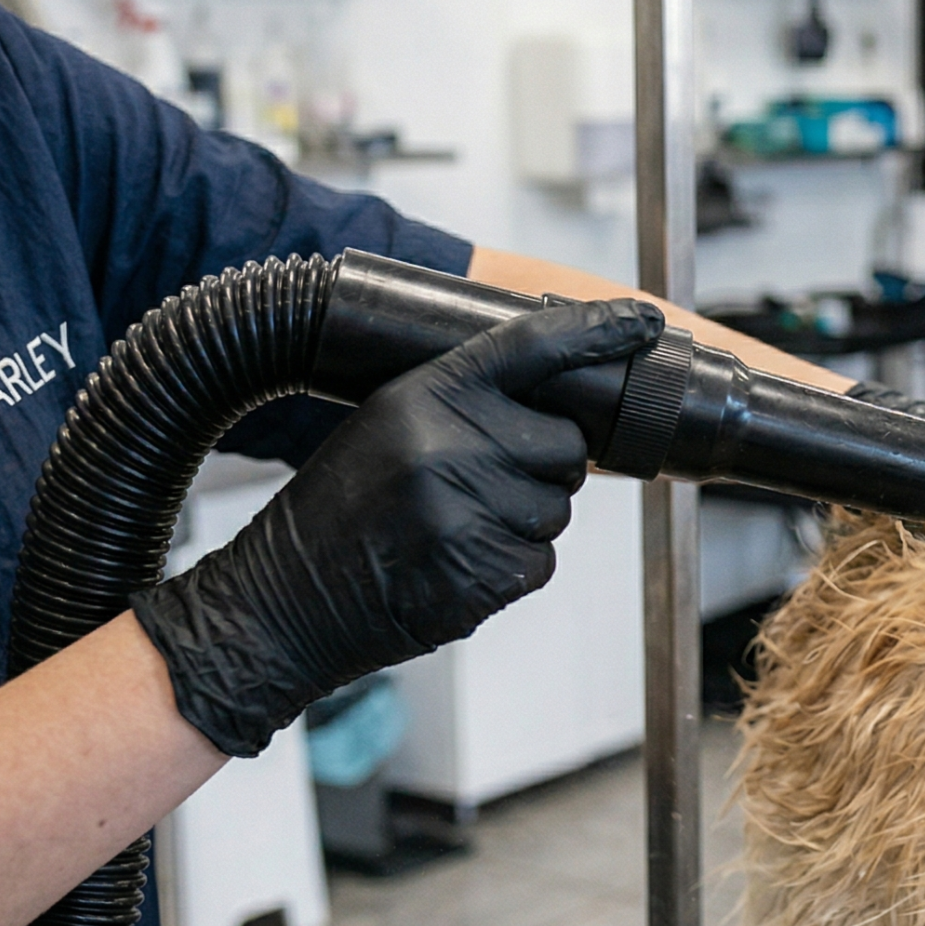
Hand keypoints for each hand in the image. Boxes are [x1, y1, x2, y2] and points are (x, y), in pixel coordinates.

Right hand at [133, 301, 662, 757]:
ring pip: (558, 507)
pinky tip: (455, 562)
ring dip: (522, 520)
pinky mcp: (483, 571)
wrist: (280, 602)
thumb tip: (559, 411)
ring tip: (452, 526)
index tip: (644, 323)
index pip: (531, 347)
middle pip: (566, 444)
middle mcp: (448, 445)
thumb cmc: (335, 513)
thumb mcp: (386, 426)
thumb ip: (464, 408)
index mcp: (422, 395)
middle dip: (541, 467)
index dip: (596, 330)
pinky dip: (511, 565)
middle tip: (477, 485)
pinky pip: (541, 560)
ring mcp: (468, 511)